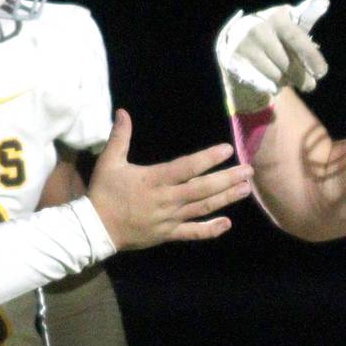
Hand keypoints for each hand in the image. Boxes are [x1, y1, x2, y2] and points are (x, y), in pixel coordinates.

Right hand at [88, 111, 252, 249]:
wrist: (95, 229)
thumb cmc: (104, 193)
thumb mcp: (109, 162)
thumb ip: (120, 137)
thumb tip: (122, 111)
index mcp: (155, 180)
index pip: (187, 167)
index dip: (208, 158)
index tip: (227, 149)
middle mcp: (167, 199)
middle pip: (203, 189)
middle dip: (227, 179)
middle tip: (249, 171)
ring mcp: (170, 218)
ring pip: (203, 208)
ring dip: (226, 198)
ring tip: (245, 189)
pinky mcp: (168, 233)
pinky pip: (193, 232)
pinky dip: (210, 229)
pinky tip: (227, 223)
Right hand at [215, 0, 329, 113]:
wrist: (237, 41)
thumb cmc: (275, 33)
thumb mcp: (291, 22)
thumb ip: (308, 14)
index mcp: (276, 16)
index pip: (296, 38)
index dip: (311, 56)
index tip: (322, 72)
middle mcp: (257, 29)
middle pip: (287, 63)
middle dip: (302, 77)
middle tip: (311, 86)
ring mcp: (243, 47)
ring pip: (276, 76)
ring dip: (285, 80)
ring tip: (285, 75)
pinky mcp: (233, 63)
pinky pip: (261, 84)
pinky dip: (271, 86)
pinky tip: (271, 79)